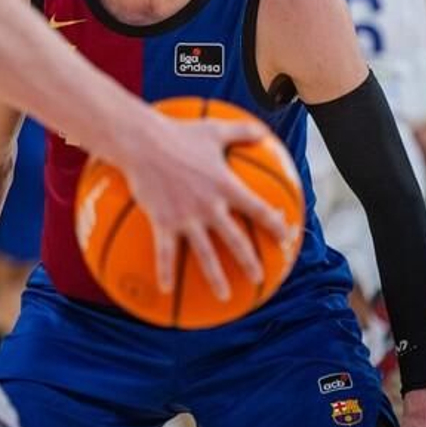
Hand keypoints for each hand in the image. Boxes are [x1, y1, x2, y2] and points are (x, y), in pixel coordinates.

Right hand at [109, 116, 289, 300]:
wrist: (141, 142)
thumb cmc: (177, 132)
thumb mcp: (213, 129)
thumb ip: (241, 131)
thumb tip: (263, 130)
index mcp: (225, 185)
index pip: (257, 208)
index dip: (273, 223)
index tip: (284, 236)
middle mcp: (209, 206)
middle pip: (235, 240)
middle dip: (249, 261)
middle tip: (259, 279)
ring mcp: (186, 217)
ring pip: (205, 254)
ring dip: (216, 278)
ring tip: (224, 297)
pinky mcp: (163, 221)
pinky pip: (165, 253)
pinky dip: (166, 272)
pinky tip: (165, 290)